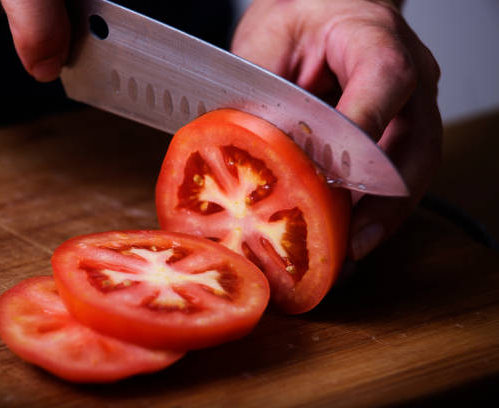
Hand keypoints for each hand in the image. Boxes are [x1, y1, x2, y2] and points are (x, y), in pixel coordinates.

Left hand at [232, 0, 441, 259]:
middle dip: (382, 201)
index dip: (360, 134)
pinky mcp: (400, 133)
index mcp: (377, 40)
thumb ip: (262, 88)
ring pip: (414, 172)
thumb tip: (251, 149)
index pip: (384, 82)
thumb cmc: (301, 16)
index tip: (331, 179)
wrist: (325, 10)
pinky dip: (375, 212)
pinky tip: (349, 240)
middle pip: (414, 146)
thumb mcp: (268, 39)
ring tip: (348, 256)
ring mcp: (412, 109)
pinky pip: (398, 178)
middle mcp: (410, 78)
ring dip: (382, 218)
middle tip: (349, 242)